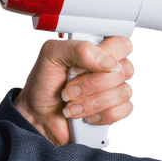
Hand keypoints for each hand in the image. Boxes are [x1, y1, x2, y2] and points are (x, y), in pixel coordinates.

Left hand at [14, 36, 135, 145]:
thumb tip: (109, 62)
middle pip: (124, 70)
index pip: (121, 44)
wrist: (38, 115)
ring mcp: (114, 90)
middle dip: (91, 84)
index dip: (106, 55)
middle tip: (68, 89)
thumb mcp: (52, 55)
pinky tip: (85, 116)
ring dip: (91, 103)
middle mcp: (109, 68)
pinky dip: (100, 115)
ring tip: (70, 105)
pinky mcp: (114, 110)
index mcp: (98, 49)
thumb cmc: (45, 83)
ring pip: (122, 92)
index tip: (77, 67)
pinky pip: (123, 110)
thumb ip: (79, 49)